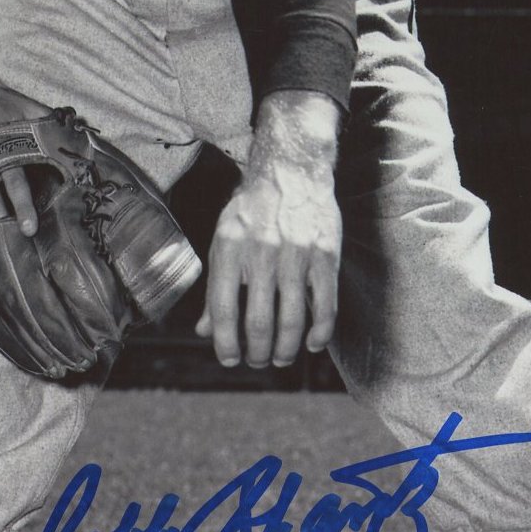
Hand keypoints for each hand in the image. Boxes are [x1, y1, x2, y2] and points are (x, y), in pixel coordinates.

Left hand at [198, 91, 342, 367]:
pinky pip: (325, 305)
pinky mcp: (326, 255)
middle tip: (256, 361)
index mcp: (230, 248)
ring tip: (281, 358)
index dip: (225, 343)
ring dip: (286, 349)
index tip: (229, 359)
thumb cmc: (251, 210)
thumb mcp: (223, 240)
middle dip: (256, 352)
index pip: (223, 308)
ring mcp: (297, 254)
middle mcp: (262, 251)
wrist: (292, 170)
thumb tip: (205, 330)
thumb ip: (215, 286)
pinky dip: (319, 332)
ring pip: (292, 320)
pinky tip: (312, 344)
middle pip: (258, 321)